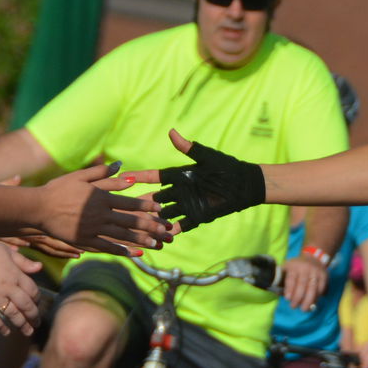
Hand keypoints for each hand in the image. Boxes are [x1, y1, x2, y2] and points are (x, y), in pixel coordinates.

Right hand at [0, 239, 43, 334]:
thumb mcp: (6, 250)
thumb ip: (23, 261)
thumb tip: (40, 267)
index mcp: (15, 275)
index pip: (32, 291)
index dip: (37, 299)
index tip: (38, 304)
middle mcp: (7, 288)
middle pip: (25, 306)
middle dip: (33, 316)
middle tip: (37, 324)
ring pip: (11, 314)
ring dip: (21, 324)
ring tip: (27, 332)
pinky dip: (0, 326)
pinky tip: (6, 332)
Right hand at [32, 161, 171, 254]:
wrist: (38, 208)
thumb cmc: (58, 189)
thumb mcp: (80, 176)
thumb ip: (102, 173)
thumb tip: (121, 166)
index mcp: (100, 197)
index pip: (129, 202)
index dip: (147, 206)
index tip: (160, 209)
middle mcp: (99, 214)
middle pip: (130, 221)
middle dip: (150, 226)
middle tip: (166, 231)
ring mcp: (92, 229)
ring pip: (121, 235)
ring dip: (140, 240)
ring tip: (156, 244)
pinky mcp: (84, 241)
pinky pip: (106, 246)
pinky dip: (120, 250)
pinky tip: (132, 253)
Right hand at [128, 130, 264, 231]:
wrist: (245, 184)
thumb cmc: (226, 167)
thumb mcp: (206, 157)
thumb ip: (188, 147)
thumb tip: (171, 131)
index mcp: (180, 175)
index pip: (155, 176)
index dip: (141, 177)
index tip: (124, 176)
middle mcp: (180, 191)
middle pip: (156, 197)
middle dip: (142, 201)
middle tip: (123, 206)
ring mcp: (188, 204)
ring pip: (165, 213)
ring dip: (154, 218)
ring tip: (138, 224)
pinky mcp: (198, 216)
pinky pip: (182, 225)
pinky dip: (172, 230)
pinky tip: (160, 236)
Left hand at [280, 254, 326, 310]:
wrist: (313, 258)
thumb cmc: (296, 267)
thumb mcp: (287, 268)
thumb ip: (282, 279)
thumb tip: (278, 293)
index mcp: (294, 266)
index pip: (291, 278)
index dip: (289, 289)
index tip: (287, 299)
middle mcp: (306, 268)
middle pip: (302, 285)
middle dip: (298, 298)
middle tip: (294, 307)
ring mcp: (316, 272)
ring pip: (313, 288)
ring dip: (309, 301)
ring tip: (304, 309)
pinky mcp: (324, 276)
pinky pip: (321, 289)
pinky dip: (317, 298)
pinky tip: (312, 303)